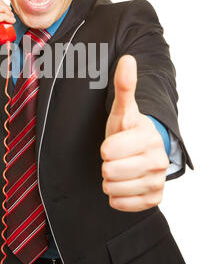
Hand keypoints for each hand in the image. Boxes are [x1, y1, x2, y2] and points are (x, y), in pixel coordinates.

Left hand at [100, 55, 169, 211]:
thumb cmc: (127, 130)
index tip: (114, 142)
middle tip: (116, 157)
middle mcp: (158, 160)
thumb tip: (127, 59)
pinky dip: (116, 196)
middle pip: (110, 172)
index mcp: (148, 137)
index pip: (109, 151)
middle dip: (107, 164)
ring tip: (120, 168)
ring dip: (110, 180)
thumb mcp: (122, 109)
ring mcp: (158, 181)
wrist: (142, 151)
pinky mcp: (154, 198)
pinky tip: (123, 183)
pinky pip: (121, 204)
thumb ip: (124, 86)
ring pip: (113, 189)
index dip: (105, 147)